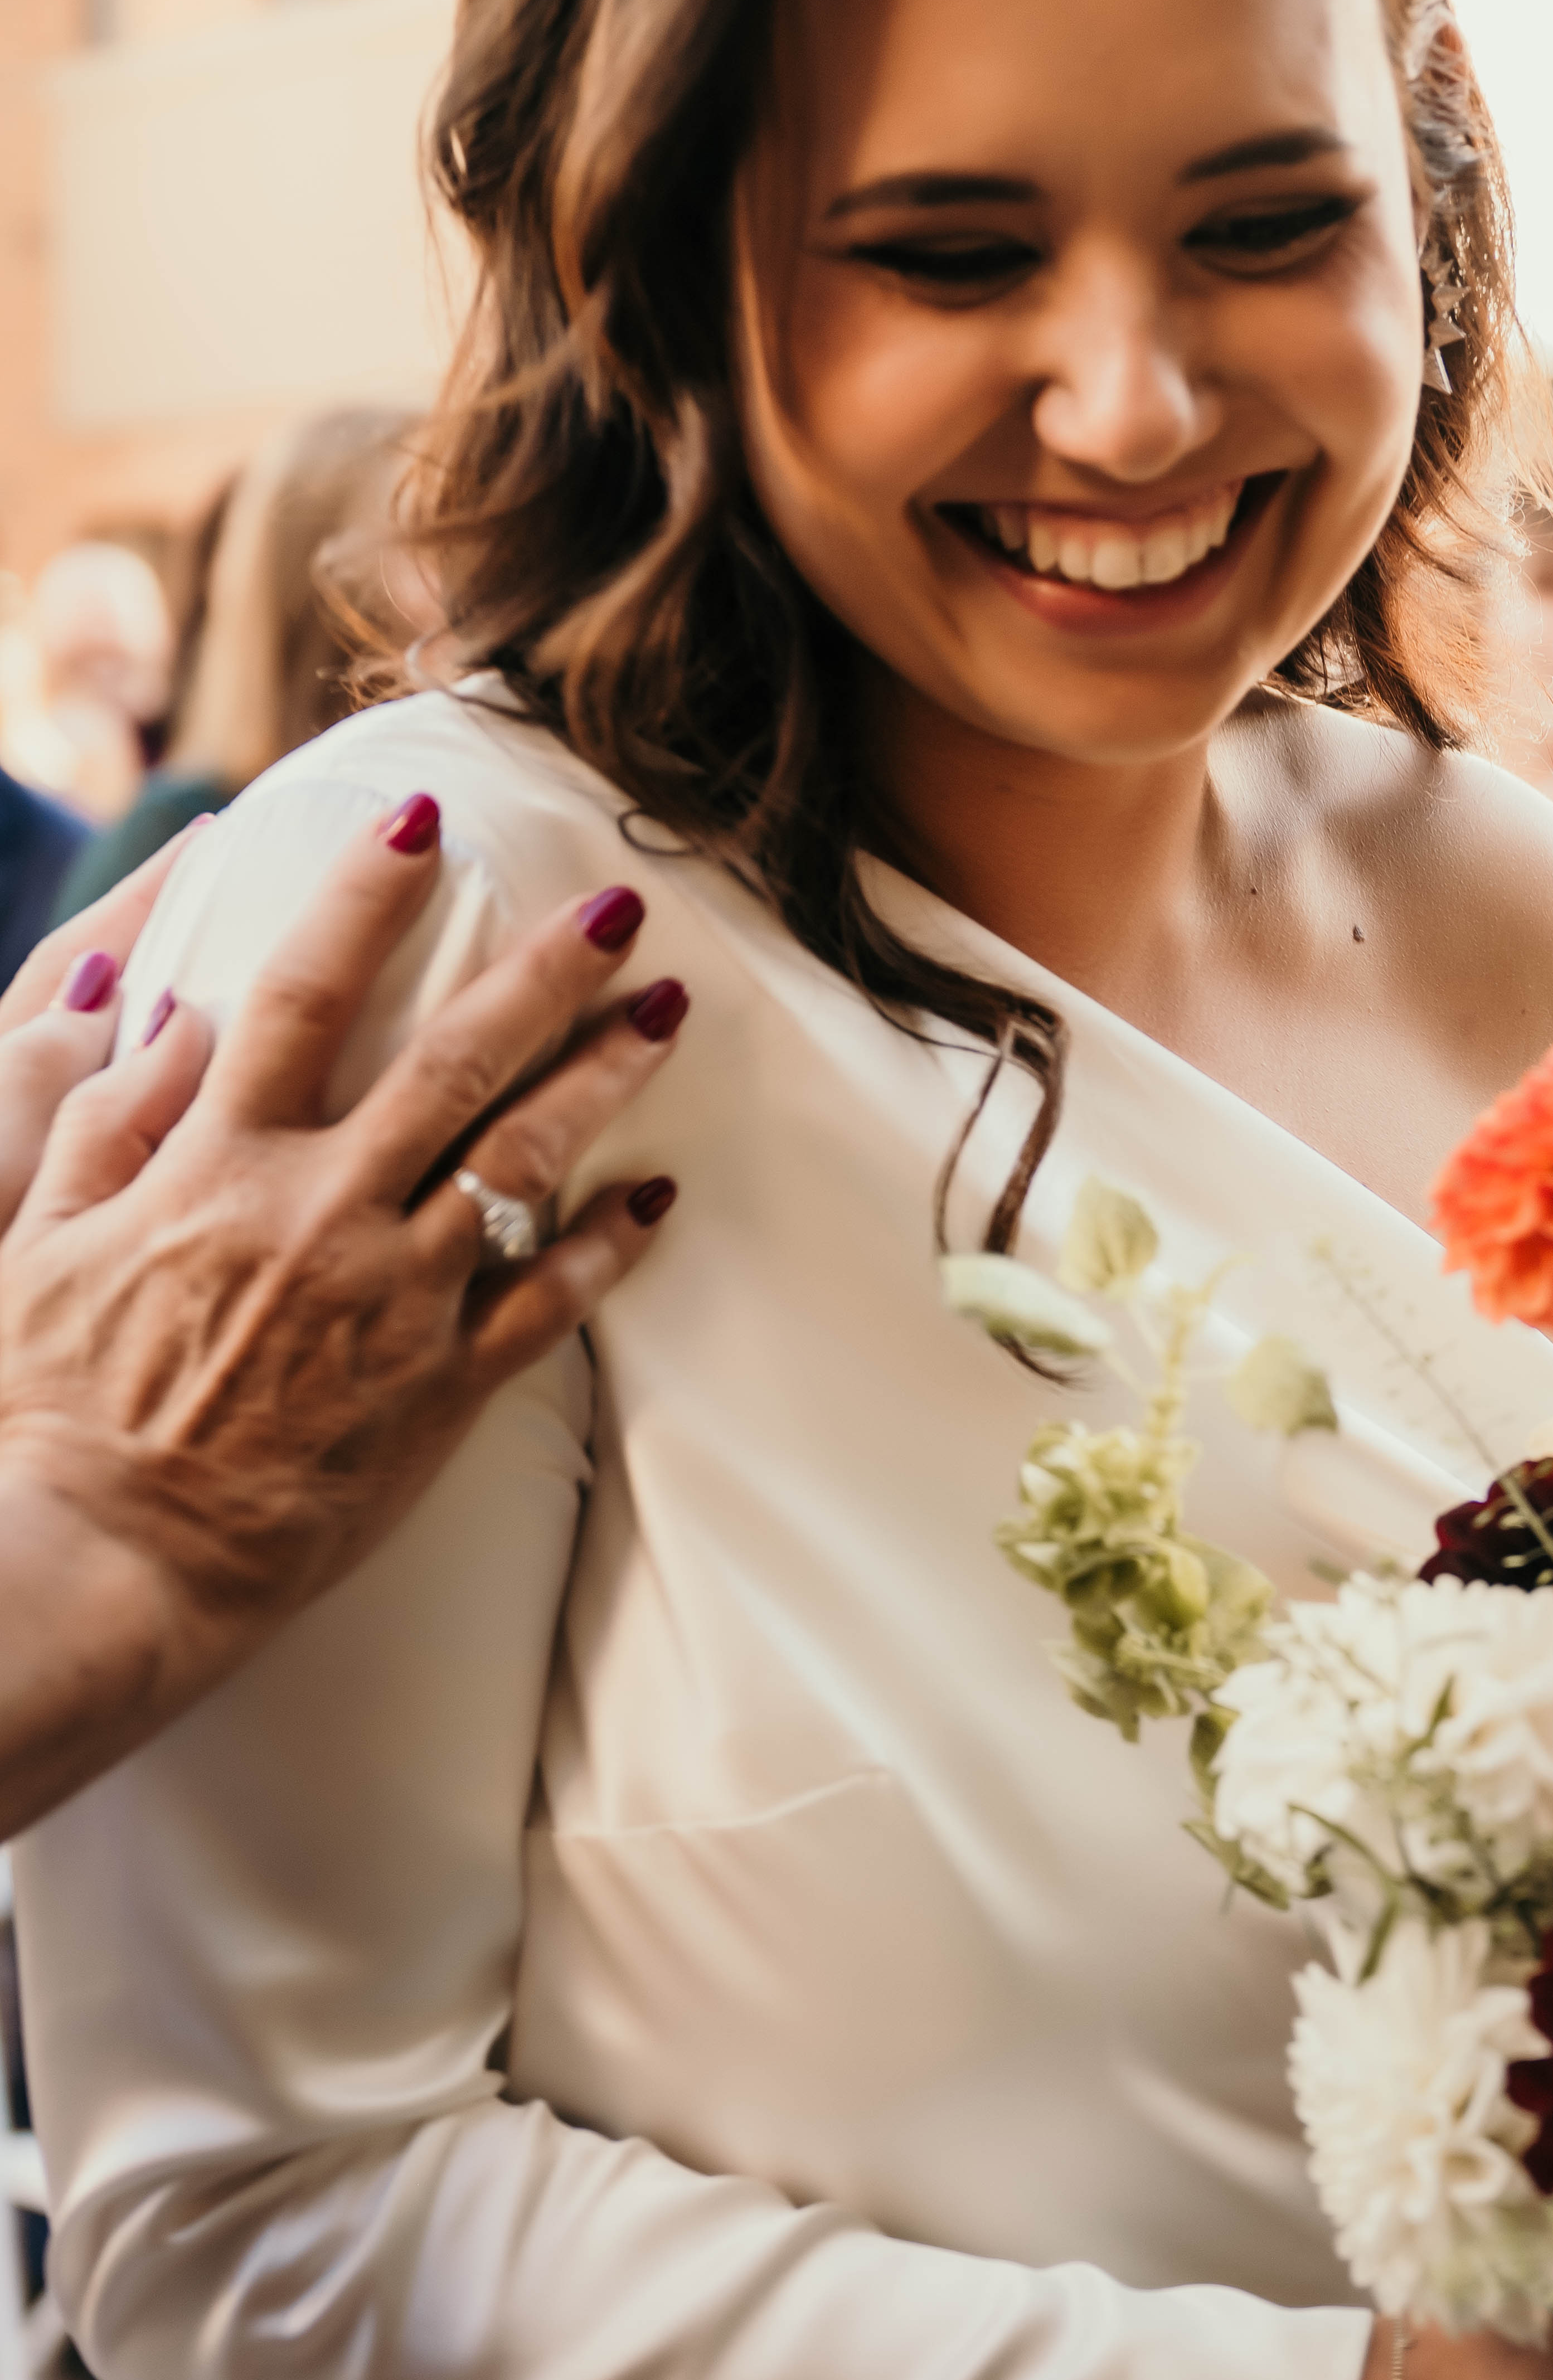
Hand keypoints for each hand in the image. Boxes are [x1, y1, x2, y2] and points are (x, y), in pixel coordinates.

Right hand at [0, 797, 688, 1832]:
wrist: (108, 1556)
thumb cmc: (56, 1402)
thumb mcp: (42, 1239)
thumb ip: (101, 1116)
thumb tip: (161, 1006)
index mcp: (220, 1165)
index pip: (307, 993)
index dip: (368, 897)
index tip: (423, 823)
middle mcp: (322, 1216)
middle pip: (457, 1064)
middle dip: (546, 976)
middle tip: (619, 910)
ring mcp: (393, 1303)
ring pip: (526, 1168)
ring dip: (603, 1084)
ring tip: (663, 1021)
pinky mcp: (438, 1392)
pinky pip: (546, 1303)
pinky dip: (610, 1246)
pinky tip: (657, 1198)